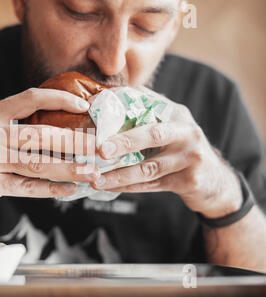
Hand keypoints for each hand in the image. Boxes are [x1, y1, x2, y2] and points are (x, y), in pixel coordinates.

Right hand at [0, 88, 99, 220]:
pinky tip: (70, 190)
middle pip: (39, 134)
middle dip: (74, 140)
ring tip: (91, 172)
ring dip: (69, 168)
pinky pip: (27, 187)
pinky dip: (51, 189)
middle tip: (98, 146)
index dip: (58, 100)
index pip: (29, 99)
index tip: (84, 107)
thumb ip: (13, 125)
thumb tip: (56, 125)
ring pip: (37, 163)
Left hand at [91, 88, 241, 218]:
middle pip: (153, 135)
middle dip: (125, 141)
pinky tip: (108, 187)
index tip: (96, 111)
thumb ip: (147, 110)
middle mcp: (187, 133)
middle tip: (102, 150)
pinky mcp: (188, 182)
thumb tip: (108, 95)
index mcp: (178, 114)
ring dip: (119, 175)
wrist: (215, 180)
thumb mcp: (171, 124)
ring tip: (95, 178)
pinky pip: (150, 185)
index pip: (149, 106)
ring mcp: (190, 159)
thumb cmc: (182, 148)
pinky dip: (126, 187)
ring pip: (148, 168)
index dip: (122, 108)